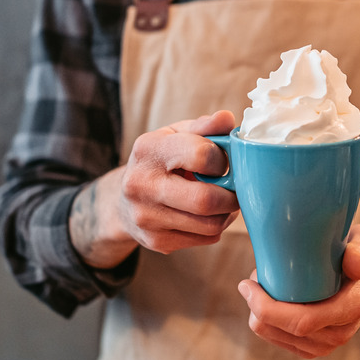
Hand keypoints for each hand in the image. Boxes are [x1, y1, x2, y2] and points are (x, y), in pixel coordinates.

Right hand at [70, 110, 239, 267]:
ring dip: (227, 214)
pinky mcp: (156, 240)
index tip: (223, 163)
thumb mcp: (177, 135)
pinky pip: (205, 238)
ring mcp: (146, 217)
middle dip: (231, 196)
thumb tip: (227, 118)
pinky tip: (207, 216)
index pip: (202, 155)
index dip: (222, 161)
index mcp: (149, 149)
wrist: (123, 200)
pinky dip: (215, 228)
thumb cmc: (161, 162)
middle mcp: (142, 184)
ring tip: (223, 202)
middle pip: (206, 200)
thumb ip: (205, 127)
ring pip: (210, 224)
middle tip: (235, 190)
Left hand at [237, 224, 359, 358]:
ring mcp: (328, 343)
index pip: (303, 321)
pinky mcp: (317, 346)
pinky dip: (267, 324)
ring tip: (258, 287)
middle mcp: (340, 331)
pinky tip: (264, 303)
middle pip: (286, 331)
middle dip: (258, 308)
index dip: (268, 308)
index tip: (248, 283)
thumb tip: (353, 263)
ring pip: (279, 338)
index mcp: (352, 307)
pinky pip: (282, 341)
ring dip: (260, 316)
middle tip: (250, 281)